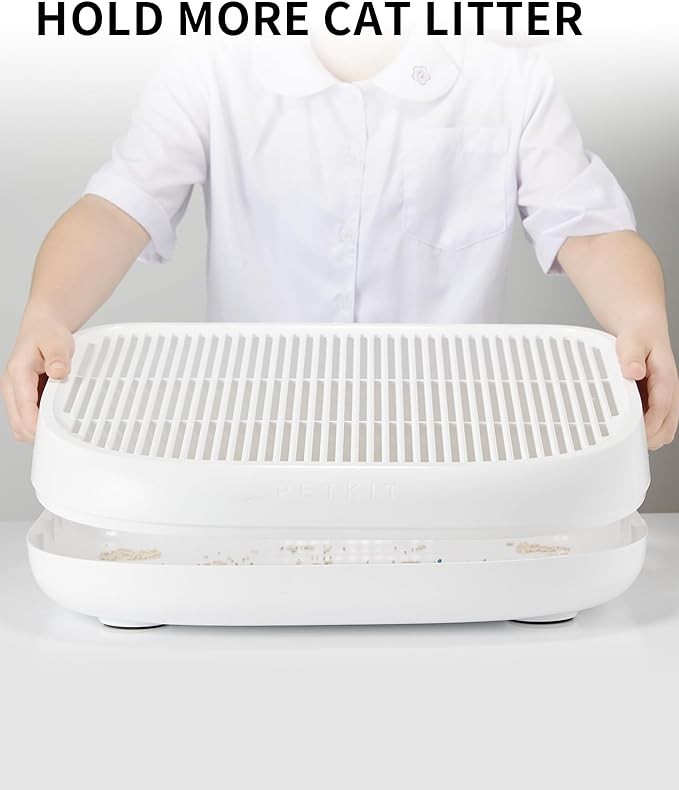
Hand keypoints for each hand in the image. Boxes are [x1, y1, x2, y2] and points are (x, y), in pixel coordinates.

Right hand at [1, 314, 73, 441]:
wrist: (42, 327)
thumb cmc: (48, 333)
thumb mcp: (57, 341)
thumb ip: (58, 357)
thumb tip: (58, 371)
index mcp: (17, 374)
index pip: (24, 410)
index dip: (38, 427)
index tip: (56, 435)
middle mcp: (11, 387)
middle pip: (19, 425)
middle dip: (39, 434)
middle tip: (63, 435)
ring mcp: (15, 394)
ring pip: (21, 426)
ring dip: (39, 430)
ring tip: (60, 427)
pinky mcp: (22, 397)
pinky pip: (27, 419)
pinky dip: (39, 424)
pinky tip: (55, 418)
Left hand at [617, 327, 678, 449]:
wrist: (644, 331)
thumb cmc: (639, 336)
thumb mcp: (632, 341)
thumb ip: (631, 356)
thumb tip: (633, 371)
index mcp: (665, 377)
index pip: (662, 407)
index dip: (649, 425)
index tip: (635, 435)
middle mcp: (669, 391)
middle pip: (668, 426)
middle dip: (650, 438)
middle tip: (627, 441)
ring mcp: (664, 398)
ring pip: (664, 428)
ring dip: (648, 436)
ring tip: (627, 436)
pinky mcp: (657, 401)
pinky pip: (656, 423)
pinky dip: (645, 430)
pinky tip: (629, 428)